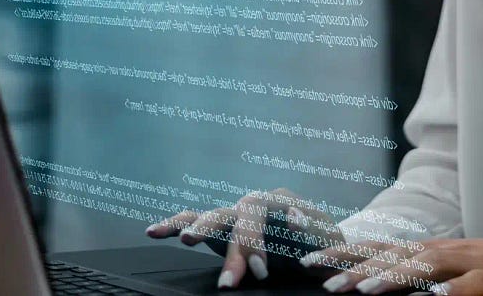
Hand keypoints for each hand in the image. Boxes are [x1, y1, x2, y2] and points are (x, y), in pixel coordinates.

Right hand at [145, 187, 350, 287]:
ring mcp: (237, 214)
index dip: (255, 240)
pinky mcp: (223, 230)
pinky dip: (174, 224)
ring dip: (197, 229)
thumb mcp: (329, 241)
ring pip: (213, 215)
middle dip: (229, 245)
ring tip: (185, 240)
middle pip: (236, 214)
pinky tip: (153, 232)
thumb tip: (295, 219)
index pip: (261, 212)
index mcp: (283, 201)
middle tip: (227, 281)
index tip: (259, 271)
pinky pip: (194, 220)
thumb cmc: (327, 246)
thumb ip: (314, 230)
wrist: (321, 247)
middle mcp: (257, 203)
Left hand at [300, 234, 482, 295]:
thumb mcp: (478, 278)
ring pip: (426, 267)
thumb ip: (443, 285)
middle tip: (316, 272)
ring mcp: (480, 266)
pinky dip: (449, 294)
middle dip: (354, 263)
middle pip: (397, 253)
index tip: (315, 260)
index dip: (351, 252)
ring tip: (356, 289)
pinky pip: (472, 289)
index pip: (390, 248)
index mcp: (448, 252)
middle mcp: (457, 253)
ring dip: (389, 277)